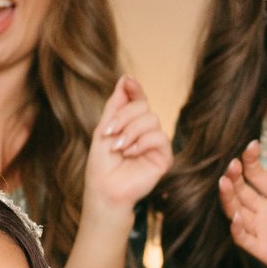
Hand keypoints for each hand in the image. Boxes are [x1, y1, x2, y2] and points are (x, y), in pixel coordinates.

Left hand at [82, 77, 172, 220]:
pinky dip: (142, 142)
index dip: (134, 89)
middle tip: (110, 133)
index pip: (138, 99)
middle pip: (144, 106)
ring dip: (131, 131)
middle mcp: (145, 131)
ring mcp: (155, 143)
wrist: (105, 189)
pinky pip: (160, 137)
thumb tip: (126, 78)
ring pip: (152, 119)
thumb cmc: (102, 163)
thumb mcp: (104, 128)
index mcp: (131, 123)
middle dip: (124, 117)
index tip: (127, 81)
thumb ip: (116, 104)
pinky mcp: (164, 157)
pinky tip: (130, 153)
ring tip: (119, 147)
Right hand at [216, 142, 266, 267]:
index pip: (256, 174)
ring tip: (225, 181)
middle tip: (233, 164)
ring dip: (229, 197)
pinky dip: (237, 227)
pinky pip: (243, 238)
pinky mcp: (263, 250)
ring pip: (236, 210)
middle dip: (235, 176)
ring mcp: (263, 230)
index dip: (250, 160)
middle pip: (242, 190)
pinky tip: (237, 215)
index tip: (252, 145)